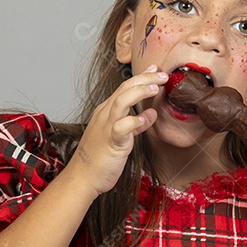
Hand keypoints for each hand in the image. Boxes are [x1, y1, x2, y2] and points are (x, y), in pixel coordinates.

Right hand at [68, 63, 166, 195]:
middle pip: (125, 89)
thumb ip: (136, 124)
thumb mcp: (121, 137)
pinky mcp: (111, 142)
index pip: (125, 88)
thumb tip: (151, 114)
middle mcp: (105, 115)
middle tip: (163, 74)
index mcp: (107, 111)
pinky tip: (146, 118)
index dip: (141, 77)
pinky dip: (134, 121)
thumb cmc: (101, 157)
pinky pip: (121, 128)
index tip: (155, 69)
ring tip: (156, 88)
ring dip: (140, 92)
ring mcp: (107, 127)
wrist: (83, 177)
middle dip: (144, 79)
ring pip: (122, 102)